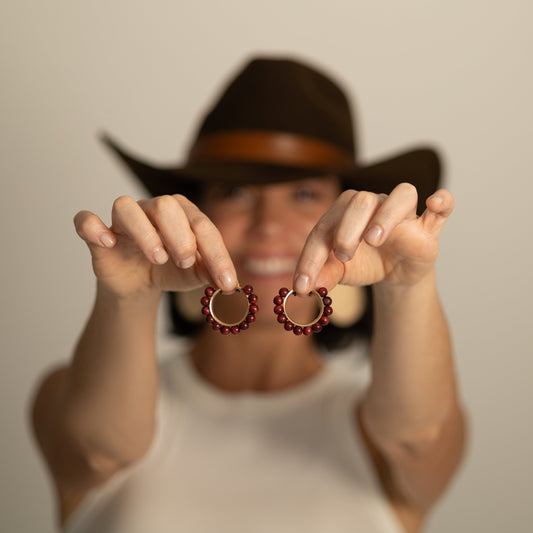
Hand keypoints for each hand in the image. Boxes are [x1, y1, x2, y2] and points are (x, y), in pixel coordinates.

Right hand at [74, 194, 237, 297]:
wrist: (140, 285)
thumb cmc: (170, 271)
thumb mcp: (196, 275)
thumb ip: (212, 272)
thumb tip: (229, 283)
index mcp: (183, 214)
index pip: (202, 225)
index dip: (217, 254)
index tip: (227, 282)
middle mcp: (153, 209)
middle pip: (166, 205)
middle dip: (180, 235)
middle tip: (186, 262)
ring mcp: (124, 220)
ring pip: (127, 206)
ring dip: (145, 233)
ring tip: (158, 258)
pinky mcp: (98, 235)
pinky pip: (86, 220)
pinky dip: (92, 227)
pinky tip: (108, 242)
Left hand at [293, 183, 453, 292]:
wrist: (394, 274)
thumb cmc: (364, 263)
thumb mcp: (340, 272)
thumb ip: (324, 275)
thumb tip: (304, 288)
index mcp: (344, 214)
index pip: (324, 228)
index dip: (311, 257)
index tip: (302, 286)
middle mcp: (373, 206)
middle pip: (360, 200)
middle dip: (347, 228)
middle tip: (342, 255)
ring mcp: (403, 214)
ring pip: (400, 196)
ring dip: (386, 215)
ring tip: (374, 240)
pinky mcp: (428, 227)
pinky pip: (441, 208)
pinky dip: (442, 201)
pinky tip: (435, 201)